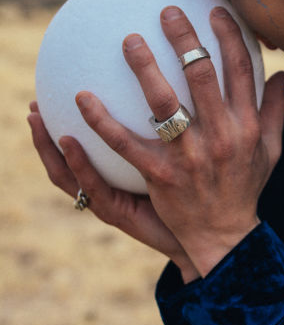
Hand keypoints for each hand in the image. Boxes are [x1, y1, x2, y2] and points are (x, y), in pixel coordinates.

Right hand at [27, 101, 199, 281]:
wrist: (209, 239)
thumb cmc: (196, 195)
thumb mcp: (178, 156)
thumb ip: (168, 128)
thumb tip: (170, 86)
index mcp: (112, 178)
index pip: (76, 151)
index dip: (59, 128)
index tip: (46, 98)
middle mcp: (104, 191)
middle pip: (62, 163)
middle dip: (44, 136)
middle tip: (32, 106)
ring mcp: (108, 204)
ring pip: (67, 176)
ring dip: (49, 147)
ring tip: (38, 119)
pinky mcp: (120, 215)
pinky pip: (94, 187)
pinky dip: (79, 164)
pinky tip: (70, 140)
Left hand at [70, 5, 283, 276]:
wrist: (225, 236)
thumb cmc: (245, 188)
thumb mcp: (270, 150)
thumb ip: (274, 110)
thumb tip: (279, 73)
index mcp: (246, 126)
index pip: (240, 70)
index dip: (228, 36)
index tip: (213, 10)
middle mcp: (221, 136)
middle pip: (201, 76)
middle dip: (184, 38)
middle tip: (166, 12)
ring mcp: (189, 156)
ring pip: (164, 102)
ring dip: (144, 67)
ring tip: (129, 40)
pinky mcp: (160, 175)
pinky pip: (125, 143)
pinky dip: (101, 120)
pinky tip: (82, 98)